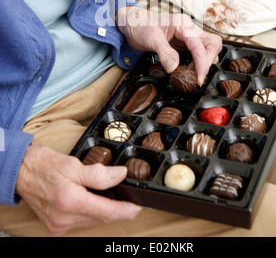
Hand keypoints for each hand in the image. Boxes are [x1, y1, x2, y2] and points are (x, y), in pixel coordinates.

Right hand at [16, 144, 141, 236]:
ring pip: (91, 220)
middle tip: (125, 196)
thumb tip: (120, 175)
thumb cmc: (44, 165)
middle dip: (115, 207)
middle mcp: (64, 218)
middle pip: (100, 217)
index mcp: (70, 201)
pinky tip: (91, 200)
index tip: (137, 207)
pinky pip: (80, 221)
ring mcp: (59, 225)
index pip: (106, 211)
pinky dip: (89, 212)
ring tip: (107, 195)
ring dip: (102, 209)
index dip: (125, 211)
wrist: (21, 171)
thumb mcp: (73, 164)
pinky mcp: (55, 226)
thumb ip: (98, 174)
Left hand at [117, 7, 221, 85]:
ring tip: (193, 75)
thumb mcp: (151, 39)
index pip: (200, 45)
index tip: (199, 78)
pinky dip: (197, 63)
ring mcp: (187, 36)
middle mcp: (189, 29)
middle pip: (212, 44)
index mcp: (183, 24)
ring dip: (204, 62)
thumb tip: (174, 68)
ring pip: (207, 48)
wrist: (131, 23)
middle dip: (208, 61)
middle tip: (198, 77)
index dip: (202, 62)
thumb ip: (164, 53)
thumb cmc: (140, 25)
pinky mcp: (183, 44)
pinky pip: (197, 53)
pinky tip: (189, 71)